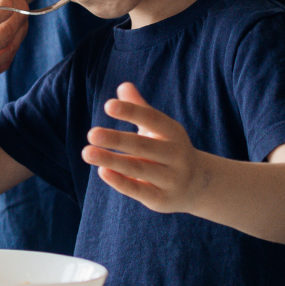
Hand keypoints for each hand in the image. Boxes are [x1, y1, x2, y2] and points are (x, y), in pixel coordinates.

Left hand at [81, 82, 209, 213]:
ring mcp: (170, 179)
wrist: (197, 185)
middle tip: (91, 134)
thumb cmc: (168, 148)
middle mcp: (175, 155)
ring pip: (138, 167)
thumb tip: (123, 86)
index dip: (131, 111)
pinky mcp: (161, 199)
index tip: (108, 105)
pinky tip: (101, 171)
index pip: (152, 119)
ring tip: (86, 152)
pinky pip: (139, 189)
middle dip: (116, 139)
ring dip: (111, 160)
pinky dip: (120, 181)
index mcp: (173, 132)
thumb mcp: (159, 128)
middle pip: (143, 145)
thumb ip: (140, 108)